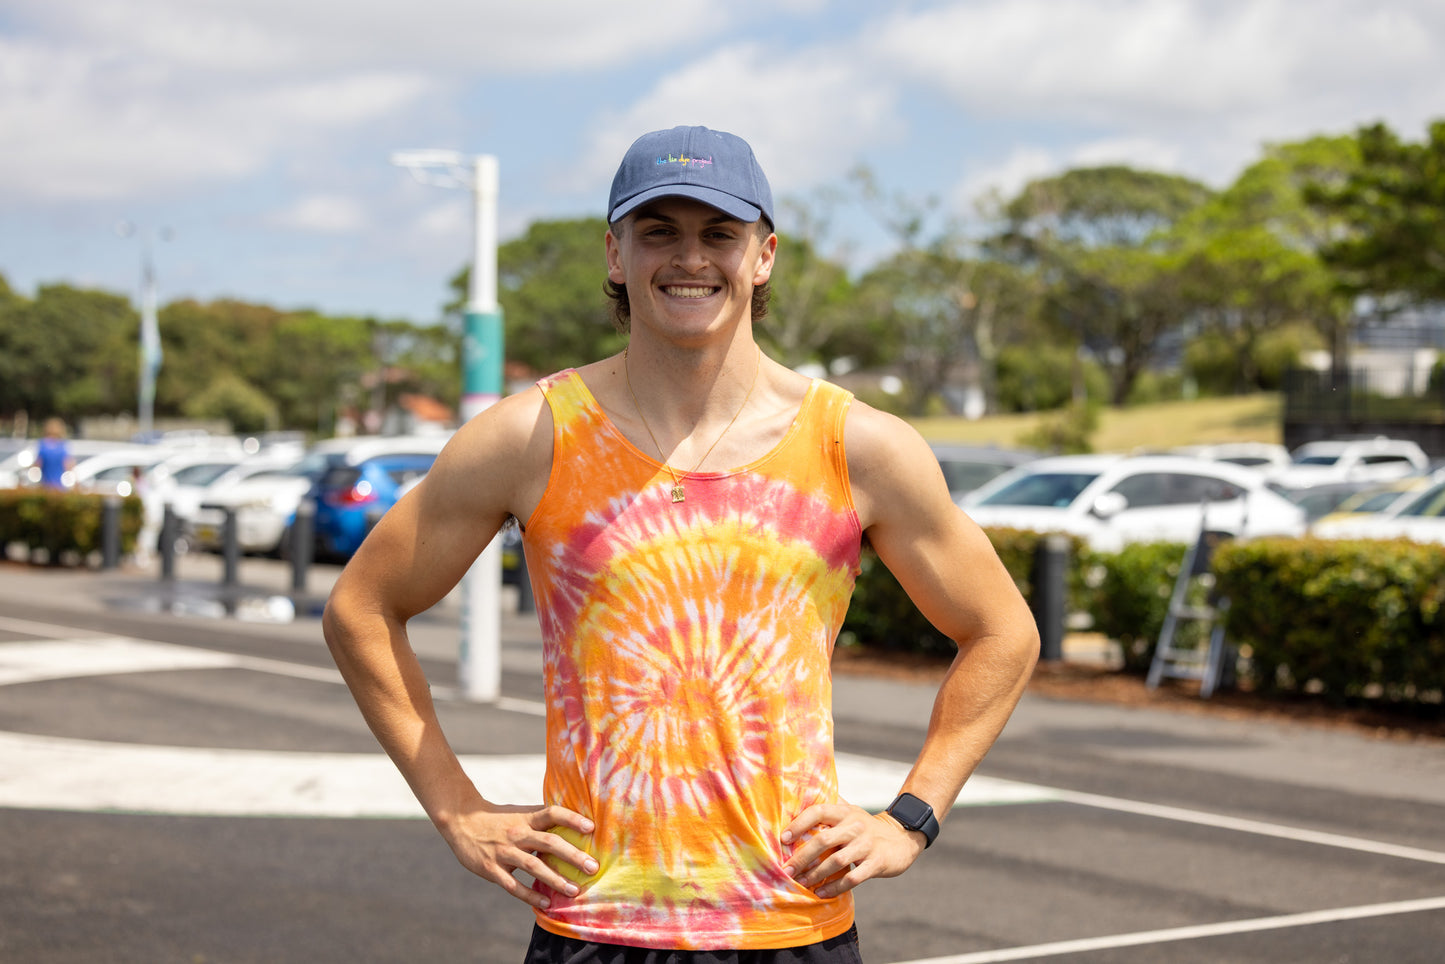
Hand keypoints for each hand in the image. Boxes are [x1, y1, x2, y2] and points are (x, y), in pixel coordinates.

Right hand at [439, 802, 597, 909]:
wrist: (461, 821)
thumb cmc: (498, 819)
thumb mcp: (520, 813)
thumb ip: (542, 819)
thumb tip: (574, 822)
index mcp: (526, 818)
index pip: (552, 813)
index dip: (572, 818)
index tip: (592, 828)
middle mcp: (518, 833)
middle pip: (549, 842)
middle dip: (572, 855)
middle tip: (593, 867)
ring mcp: (504, 851)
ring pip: (533, 865)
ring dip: (555, 879)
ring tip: (574, 891)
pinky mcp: (491, 868)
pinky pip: (513, 885)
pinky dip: (530, 896)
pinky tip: (546, 904)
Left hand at [781, 803, 925, 898]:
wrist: (902, 838)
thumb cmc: (866, 828)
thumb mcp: (850, 813)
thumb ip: (829, 811)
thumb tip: (794, 807)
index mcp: (845, 812)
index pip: (818, 811)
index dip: (799, 824)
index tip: (784, 839)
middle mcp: (855, 826)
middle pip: (823, 840)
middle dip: (802, 857)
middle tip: (787, 869)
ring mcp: (867, 845)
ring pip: (836, 861)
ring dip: (815, 875)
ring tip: (801, 883)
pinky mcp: (876, 863)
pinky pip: (852, 878)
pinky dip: (834, 887)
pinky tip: (821, 893)